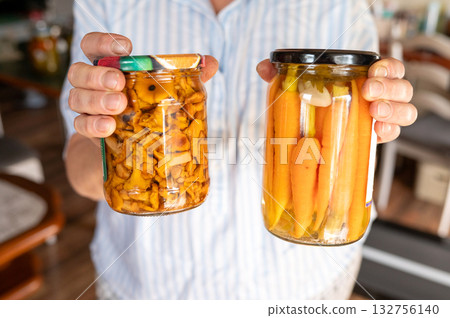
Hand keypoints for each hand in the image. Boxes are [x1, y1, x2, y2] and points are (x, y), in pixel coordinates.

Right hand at [68, 32, 218, 138]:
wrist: (132, 143)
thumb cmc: (147, 107)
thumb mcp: (165, 89)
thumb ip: (185, 75)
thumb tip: (210, 63)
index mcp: (107, 66)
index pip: (92, 46)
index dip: (102, 42)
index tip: (126, 47)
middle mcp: (91, 84)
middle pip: (79, 72)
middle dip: (98, 76)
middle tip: (120, 83)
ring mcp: (87, 108)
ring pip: (76, 98)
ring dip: (96, 100)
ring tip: (119, 106)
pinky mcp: (89, 131)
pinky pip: (81, 125)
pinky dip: (93, 125)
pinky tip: (109, 127)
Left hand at [256, 57, 416, 142]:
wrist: (315, 132)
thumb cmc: (316, 102)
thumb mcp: (300, 86)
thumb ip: (283, 74)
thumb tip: (264, 67)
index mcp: (367, 78)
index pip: (390, 68)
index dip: (388, 68)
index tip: (372, 71)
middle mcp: (379, 97)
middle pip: (402, 88)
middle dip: (389, 89)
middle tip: (369, 93)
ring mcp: (380, 118)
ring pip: (405, 111)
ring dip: (394, 111)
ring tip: (375, 113)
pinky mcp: (375, 138)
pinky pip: (393, 134)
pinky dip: (389, 132)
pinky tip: (377, 132)